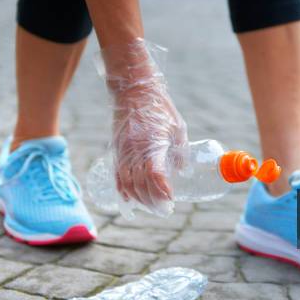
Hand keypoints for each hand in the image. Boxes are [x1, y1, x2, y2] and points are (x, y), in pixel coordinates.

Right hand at [102, 39, 187, 216]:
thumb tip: (183, 172)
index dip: (162, 191)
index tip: (171, 200)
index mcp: (152, 144)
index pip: (155, 175)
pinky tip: (130, 201)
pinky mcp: (116, 150)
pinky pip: (117, 176)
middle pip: (141, 185)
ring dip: (139, 200)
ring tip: (152, 207)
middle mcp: (135, 150)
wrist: (134, 90)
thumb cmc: (160, 108)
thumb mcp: (178, 128)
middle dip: (153, 201)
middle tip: (165, 210)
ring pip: (127, 184)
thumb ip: (180, 151)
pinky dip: (123, 191)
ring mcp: (123, 151)